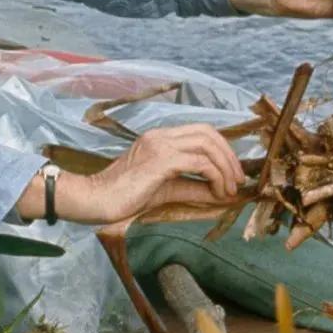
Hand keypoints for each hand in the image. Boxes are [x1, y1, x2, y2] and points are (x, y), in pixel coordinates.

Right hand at [17, 124, 244, 226]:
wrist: (95, 200)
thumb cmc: (124, 197)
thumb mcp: (166, 191)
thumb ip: (193, 188)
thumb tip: (222, 194)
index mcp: (159, 138)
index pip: (201, 132)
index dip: (222, 150)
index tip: (232, 174)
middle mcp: (161, 135)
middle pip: (208, 133)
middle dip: (229, 156)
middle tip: (237, 180)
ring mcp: (160, 145)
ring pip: (207, 144)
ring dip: (225, 166)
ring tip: (230, 189)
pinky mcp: (160, 160)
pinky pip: (199, 162)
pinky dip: (215, 176)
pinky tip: (218, 192)